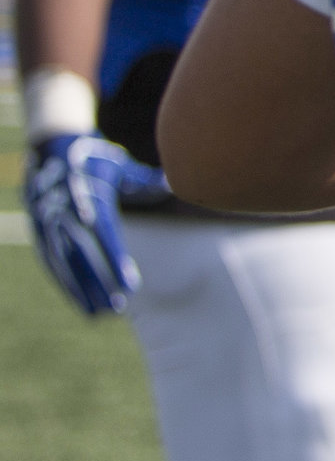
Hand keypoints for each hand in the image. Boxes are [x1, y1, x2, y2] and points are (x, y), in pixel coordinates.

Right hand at [23, 134, 164, 316]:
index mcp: (88, 197)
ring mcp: (49, 224)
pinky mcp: (39, 231)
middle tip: (117, 307)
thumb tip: (169, 183)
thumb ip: (141, 179)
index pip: (105, 236)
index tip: (129, 284)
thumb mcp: (117, 163)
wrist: (49, 146)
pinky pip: (51, 260)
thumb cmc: (93, 157)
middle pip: (84, 255)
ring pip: (64, 263)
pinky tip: (77, 299)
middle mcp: (66, 213)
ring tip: (98, 314)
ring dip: (80, 290)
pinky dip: (63, 281)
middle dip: (98, 283)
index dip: (116, 261)